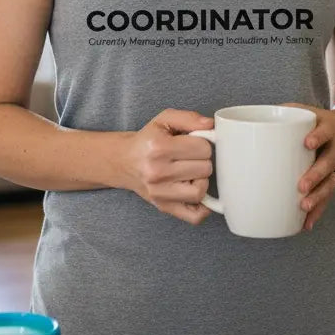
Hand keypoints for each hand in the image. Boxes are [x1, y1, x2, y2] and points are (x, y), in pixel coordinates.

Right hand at [126, 109, 214, 225]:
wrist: (124, 161)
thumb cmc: (148, 140)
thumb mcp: (164, 120)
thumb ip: (189, 118)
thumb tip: (210, 125)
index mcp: (159, 148)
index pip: (203, 148)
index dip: (203, 144)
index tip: (193, 144)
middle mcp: (157, 172)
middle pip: (205, 169)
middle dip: (202, 161)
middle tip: (190, 157)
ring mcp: (160, 193)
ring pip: (201, 191)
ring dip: (201, 180)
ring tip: (191, 172)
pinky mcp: (164, 207)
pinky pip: (194, 216)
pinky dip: (203, 207)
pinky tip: (195, 191)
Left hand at [286, 104, 334, 230]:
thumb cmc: (322, 122)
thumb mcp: (311, 112)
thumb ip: (288, 113)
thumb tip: (255, 119)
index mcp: (331, 126)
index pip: (326, 130)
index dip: (319, 136)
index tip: (307, 143)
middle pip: (330, 161)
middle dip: (316, 174)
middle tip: (301, 186)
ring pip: (332, 182)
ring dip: (319, 196)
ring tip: (304, 206)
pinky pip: (329, 196)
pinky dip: (319, 210)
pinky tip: (306, 223)